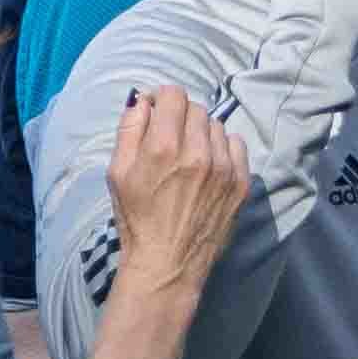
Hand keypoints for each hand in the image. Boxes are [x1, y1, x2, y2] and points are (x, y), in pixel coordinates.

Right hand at [98, 85, 241, 299]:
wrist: (167, 263)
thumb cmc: (137, 219)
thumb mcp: (117, 172)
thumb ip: (129, 129)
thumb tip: (143, 100)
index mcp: (163, 146)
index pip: (173, 95)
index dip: (162, 99)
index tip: (157, 113)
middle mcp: (197, 152)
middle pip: (196, 108)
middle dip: (181, 116)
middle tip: (171, 137)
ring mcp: (224, 168)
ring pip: (216, 126)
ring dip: (202, 132)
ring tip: (190, 154)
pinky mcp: (240, 183)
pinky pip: (237, 145)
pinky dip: (223, 147)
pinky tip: (210, 164)